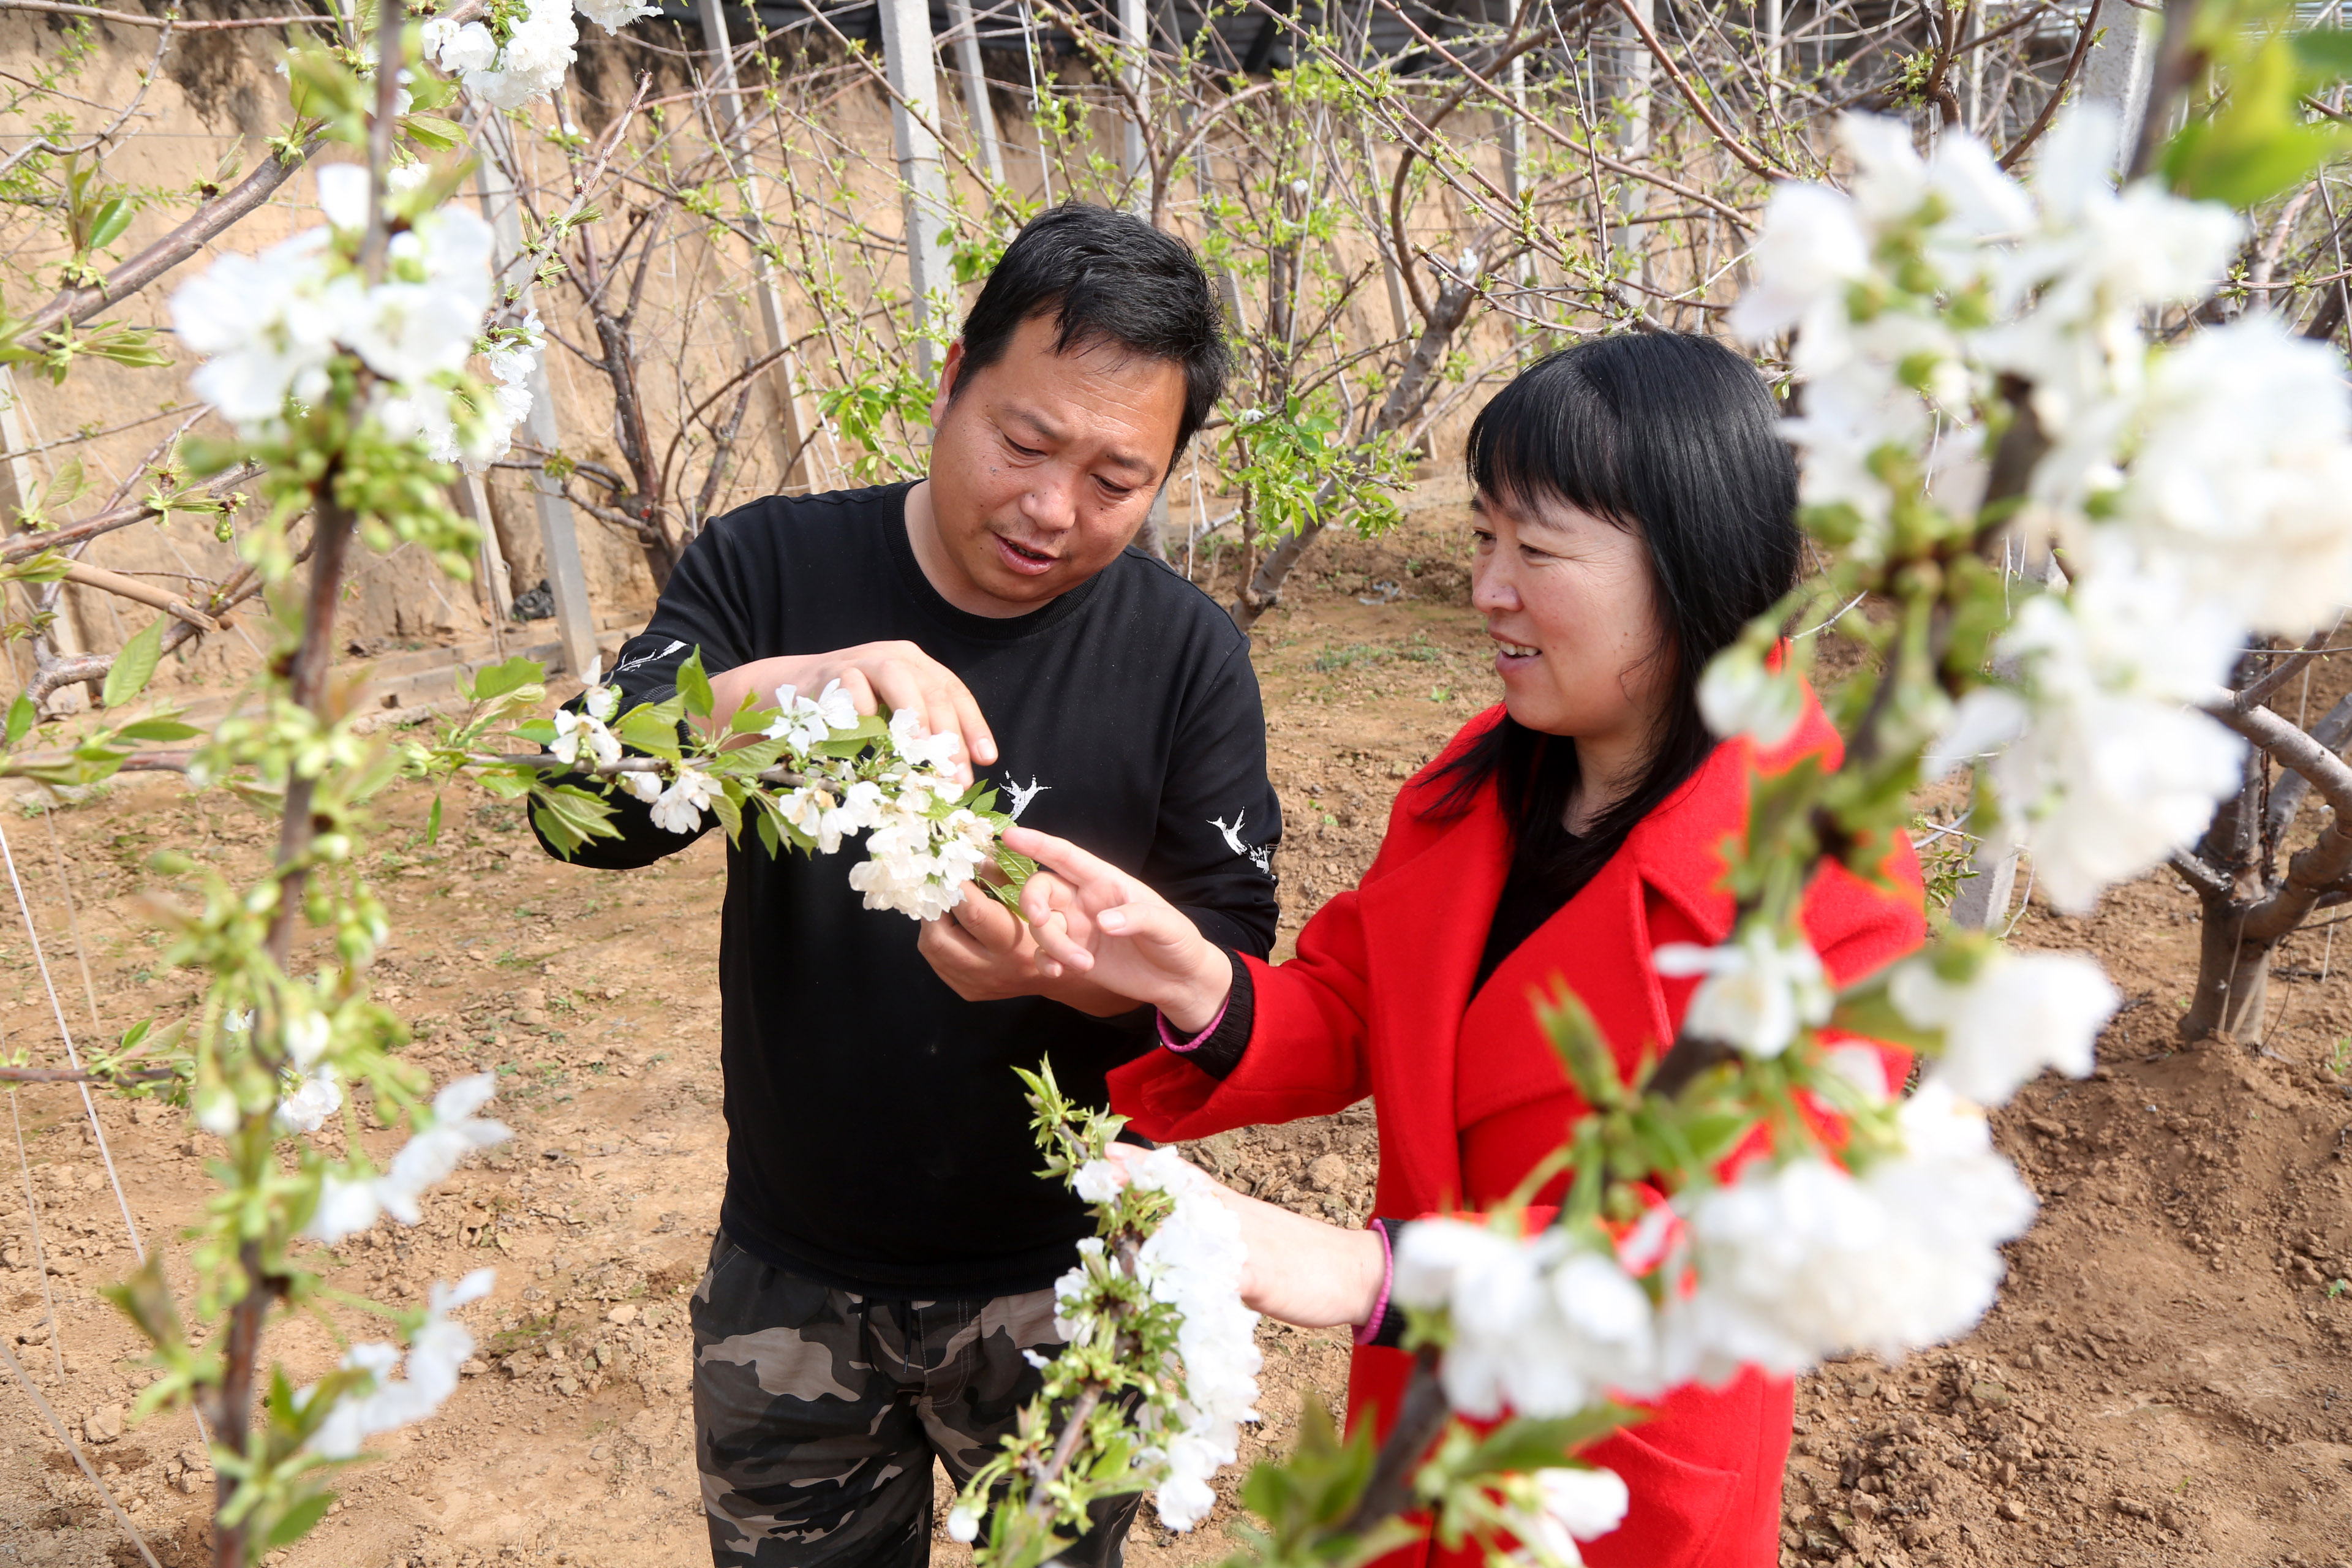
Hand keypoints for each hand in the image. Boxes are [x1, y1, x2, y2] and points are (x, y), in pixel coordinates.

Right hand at [703, 641, 995, 786]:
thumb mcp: (890, 718)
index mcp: (919, 667)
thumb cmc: (848, 712)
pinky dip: (864, 710)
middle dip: (948, 734)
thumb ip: (918, 736)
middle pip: (934, 690)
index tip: (986, 759)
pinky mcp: (834, 670)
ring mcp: (865, 660)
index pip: (955, 693)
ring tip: (922, 750)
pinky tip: (869, 736)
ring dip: (914, 716)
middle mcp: (898, 658)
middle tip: (953, 774)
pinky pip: (854, 688)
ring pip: (900, 679)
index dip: (973, 725)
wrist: (791, 691)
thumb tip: (950, 778)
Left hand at [916, 880, 1138, 1018]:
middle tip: (935, 884)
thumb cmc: (1061, 928)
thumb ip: (1011, 878)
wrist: (1068, 975)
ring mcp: (979, 983)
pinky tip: (946, 924)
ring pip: (933, 951)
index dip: (955, 885)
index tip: (949, 865)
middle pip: (940, 935)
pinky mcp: (970, 991)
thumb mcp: (1047, 900)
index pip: (972, 911)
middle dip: (933, 905)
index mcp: (1014, 944)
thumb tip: (979, 854)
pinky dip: (937, 941)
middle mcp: (994, 969)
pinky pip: (939, 965)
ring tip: (937, 900)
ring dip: (930, 922)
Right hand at [1003, 825, 1232, 1031]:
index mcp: (1105, 880)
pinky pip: (1044, 953)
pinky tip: (1061, 973)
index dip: (1038, 843)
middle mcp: (1085, 900)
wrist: (1178, 980)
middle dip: (1033, 901)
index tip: (1010, 834)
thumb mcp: (1167, 925)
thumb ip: (1137, 917)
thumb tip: (1103, 922)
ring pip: (1042, 926)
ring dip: (1053, 945)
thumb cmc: (1176, 941)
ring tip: (1083, 965)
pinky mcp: (1073, 955)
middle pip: (1042, 888)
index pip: (1066, 856)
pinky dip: (1045, 962)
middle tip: (1042, 919)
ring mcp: (1076, 928)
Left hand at [1104, 1145, 1385, 1328]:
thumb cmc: (1302, 1259)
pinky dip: (1196, 1274)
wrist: (1357, 1271)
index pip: (1182, 1180)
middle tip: (1096, 1169)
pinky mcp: (1261, 1275)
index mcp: (1232, 1210)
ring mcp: (1247, 1244)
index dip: (1144, 1166)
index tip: (1106, 1151)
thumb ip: (1216, 1243)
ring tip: (1117, 1216)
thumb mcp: (1252, 1245)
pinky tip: (1170, 1276)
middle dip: (1136, 1182)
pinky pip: (1221, 1273)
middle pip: (1179, 1194)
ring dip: (1155, 1220)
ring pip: (1194, 1226)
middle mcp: (1234, 1218)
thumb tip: (1176, 1249)